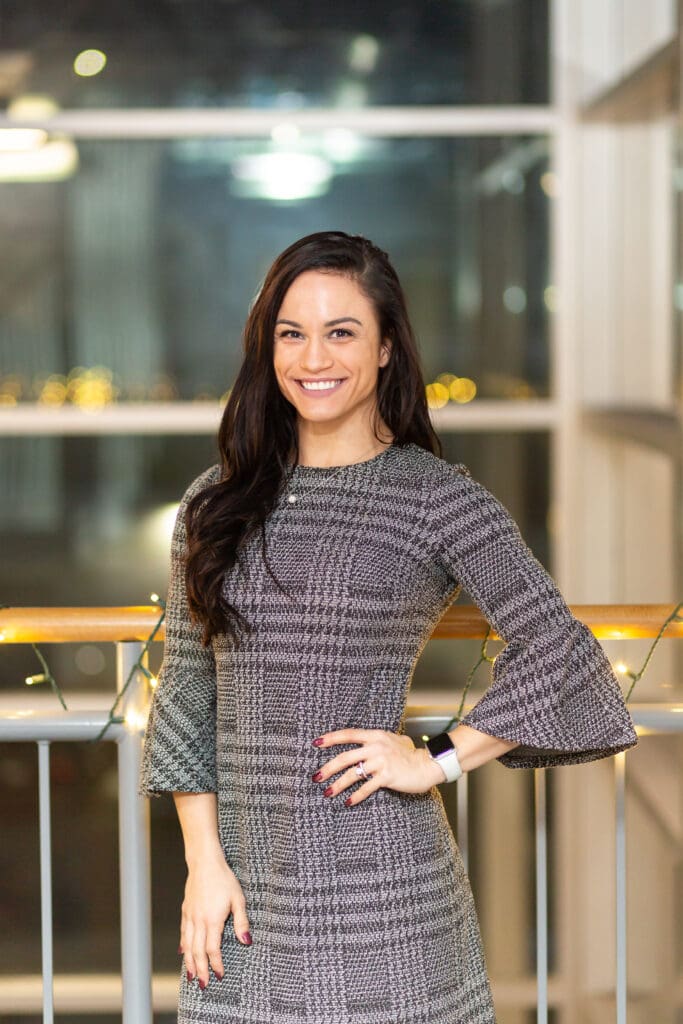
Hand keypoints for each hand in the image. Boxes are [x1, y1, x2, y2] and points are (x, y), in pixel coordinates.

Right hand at [179, 851, 251, 988]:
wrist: (204, 863)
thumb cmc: (224, 879)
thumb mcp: (238, 899)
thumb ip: (241, 922)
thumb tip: (246, 941)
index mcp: (213, 920)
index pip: (212, 949)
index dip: (216, 964)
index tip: (220, 975)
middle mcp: (198, 921)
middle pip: (197, 951)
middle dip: (201, 969)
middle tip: (203, 984)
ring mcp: (190, 916)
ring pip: (187, 945)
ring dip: (189, 962)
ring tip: (191, 975)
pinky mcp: (185, 910)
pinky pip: (183, 932)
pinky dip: (183, 945)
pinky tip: (183, 952)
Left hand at [311, 728, 445, 805]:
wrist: (427, 764)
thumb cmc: (410, 753)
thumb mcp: (394, 740)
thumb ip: (379, 740)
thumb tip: (366, 743)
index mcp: (375, 735)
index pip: (348, 734)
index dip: (331, 738)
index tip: (316, 743)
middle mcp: (375, 747)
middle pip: (345, 757)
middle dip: (328, 768)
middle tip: (316, 777)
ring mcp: (381, 762)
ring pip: (352, 774)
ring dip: (338, 784)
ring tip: (327, 792)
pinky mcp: (387, 776)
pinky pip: (366, 787)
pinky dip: (356, 796)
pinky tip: (348, 802)